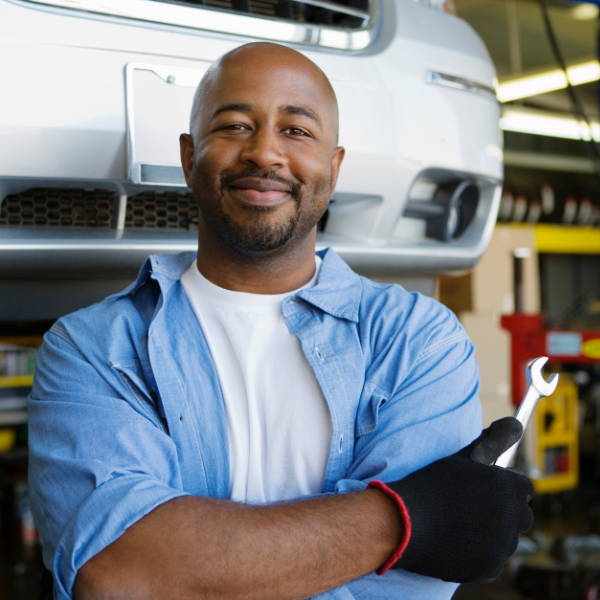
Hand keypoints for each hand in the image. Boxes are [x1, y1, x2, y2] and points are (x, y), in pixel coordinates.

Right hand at [383, 417, 533, 582]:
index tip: (484, 487)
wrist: (406, 521)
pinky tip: (455, 540)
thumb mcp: (464, 456)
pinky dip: (478, 553)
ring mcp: (503, 545)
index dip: (503, 485)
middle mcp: (513, 517)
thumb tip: (517, 424)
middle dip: (503, 510)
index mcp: (509, 487)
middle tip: (471, 505)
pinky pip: (491, 558)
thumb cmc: (433, 484)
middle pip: (520, 514)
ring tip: (459, 523)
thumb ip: (494, 440)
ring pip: (506, 538)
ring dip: (491, 532)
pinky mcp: (491, 568)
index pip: (523, 486)